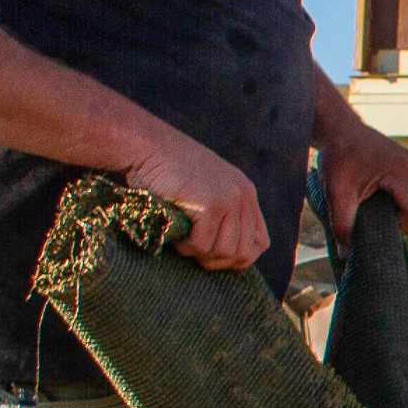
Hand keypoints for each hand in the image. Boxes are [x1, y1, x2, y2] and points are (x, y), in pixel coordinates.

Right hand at [120, 128, 268, 271]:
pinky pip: (202, 244)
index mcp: (245, 192)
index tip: (214, 256)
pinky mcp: (211, 204)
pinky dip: (185, 245)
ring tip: (181, 237)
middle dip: (216, 261)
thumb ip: (222, 214)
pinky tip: (174, 231)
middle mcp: (243, 195)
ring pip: (223, 251)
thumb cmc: (166, 172)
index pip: (260, 242)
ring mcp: (229, 199)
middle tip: (192, 251)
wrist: (147, 146)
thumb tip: (226, 258)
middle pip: (244, 253)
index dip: (239, 257)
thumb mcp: (205, 189)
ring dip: (198, 252)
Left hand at [314, 106, 407, 244]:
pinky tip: (385, 198)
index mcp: (402, 171)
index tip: (380, 221)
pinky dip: (406, 201)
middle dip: (405, 221)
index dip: (402, 225)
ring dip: (406, 212)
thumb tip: (346, 254)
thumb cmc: (338, 156)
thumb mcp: (336, 192)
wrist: (340, 129)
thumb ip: (342, 224)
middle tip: (379, 218)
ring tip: (380, 208)